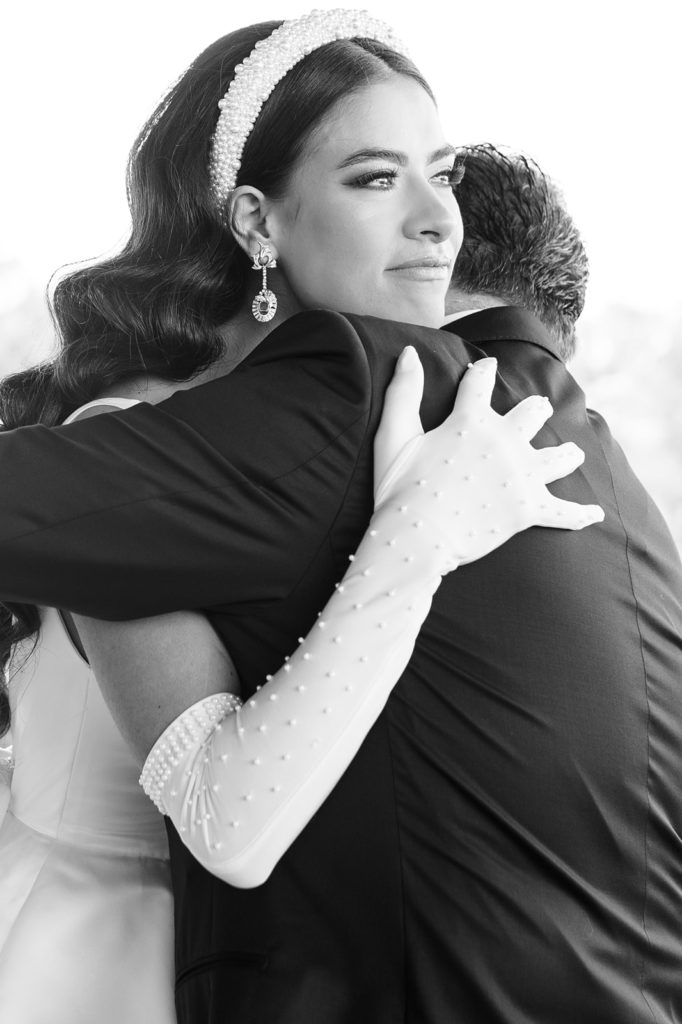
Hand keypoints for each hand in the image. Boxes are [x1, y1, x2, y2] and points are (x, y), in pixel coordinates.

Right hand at [373, 349, 603, 568]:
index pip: (480, 383)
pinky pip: (564, 512)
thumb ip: (403, 392)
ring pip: (559, 457)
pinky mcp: (530, 509)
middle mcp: (505, 441)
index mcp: (471, 420)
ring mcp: (522, 475)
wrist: (418, 536)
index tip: (486, 368)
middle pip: (533, 414)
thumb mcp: (394, 435)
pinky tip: (594, 514)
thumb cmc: (400, 488)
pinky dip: (580, 515)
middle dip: (535, 410)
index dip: (482, 373)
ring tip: (573, 454)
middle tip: (540, 408)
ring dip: (567, 454)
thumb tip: (409, 350)